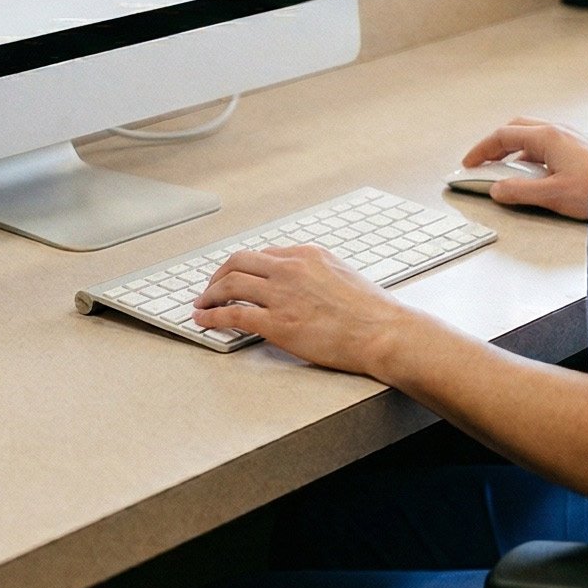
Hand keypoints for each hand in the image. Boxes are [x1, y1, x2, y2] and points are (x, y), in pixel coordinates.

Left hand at [193, 244, 418, 375]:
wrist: (386, 333)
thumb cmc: (373, 311)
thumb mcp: (342, 274)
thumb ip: (316, 272)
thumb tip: (298, 281)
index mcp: (307, 255)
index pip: (263, 255)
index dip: (243, 267)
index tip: (234, 276)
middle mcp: (290, 269)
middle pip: (238, 262)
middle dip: (218, 275)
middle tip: (210, 288)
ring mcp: (282, 295)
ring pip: (230, 284)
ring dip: (209, 294)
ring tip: (201, 303)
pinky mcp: (278, 323)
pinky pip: (233, 315)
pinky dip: (211, 316)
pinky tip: (203, 319)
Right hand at [461, 116, 587, 219]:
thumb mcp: (552, 195)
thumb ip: (519, 191)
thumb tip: (496, 189)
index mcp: (548, 137)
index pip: (503, 136)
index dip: (481, 150)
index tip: (469, 164)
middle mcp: (559, 131)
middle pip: (517, 128)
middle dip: (496, 144)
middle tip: (484, 161)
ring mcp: (572, 137)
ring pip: (533, 135)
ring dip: (515, 149)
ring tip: (507, 169)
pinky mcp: (582, 148)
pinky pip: (548, 143)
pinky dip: (532, 153)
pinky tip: (535, 172)